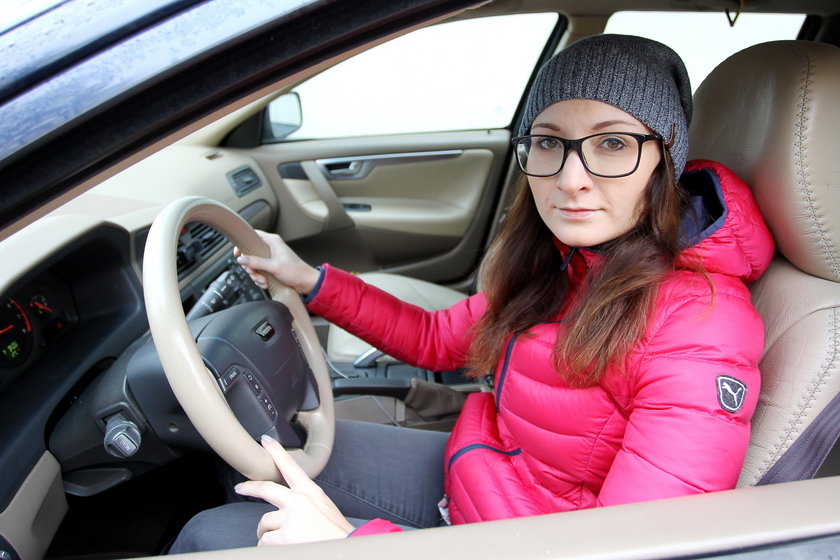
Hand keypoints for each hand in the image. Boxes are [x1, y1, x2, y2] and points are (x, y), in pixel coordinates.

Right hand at [234, 230, 319, 294]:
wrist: (306, 283)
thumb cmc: (296, 271)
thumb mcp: (274, 266)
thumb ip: (257, 262)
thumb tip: (241, 259)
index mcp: (272, 241)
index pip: (252, 236)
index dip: (243, 244)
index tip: (238, 253)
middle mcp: (270, 248)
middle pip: (250, 253)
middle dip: (250, 266)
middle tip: (254, 272)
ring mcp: (270, 259)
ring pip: (254, 265)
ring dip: (256, 275)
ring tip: (264, 281)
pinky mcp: (271, 268)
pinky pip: (259, 272)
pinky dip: (260, 279)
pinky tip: (266, 283)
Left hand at [234, 435, 353, 545]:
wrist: (347, 549)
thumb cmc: (339, 535)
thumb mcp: (326, 511)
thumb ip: (307, 505)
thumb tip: (287, 512)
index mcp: (312, 493)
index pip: (292, 467)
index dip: (277, 452)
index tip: (266, 441)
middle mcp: (299, 502)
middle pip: (266, 489)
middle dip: (250, 487)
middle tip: (241, 487)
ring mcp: (290, 518)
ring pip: (264, 523)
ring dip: (267, 534)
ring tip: (282, 540)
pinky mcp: (284, 536)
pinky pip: (265, 541)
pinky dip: (269, 547)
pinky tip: (282, 548)